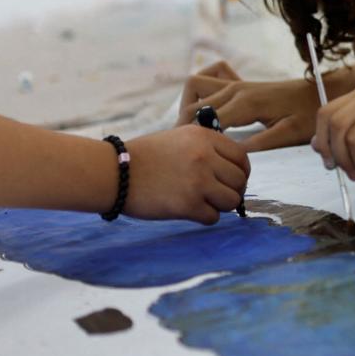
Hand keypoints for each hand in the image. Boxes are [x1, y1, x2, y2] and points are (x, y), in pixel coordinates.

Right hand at [122, 125, 250, 224]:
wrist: (113, 172)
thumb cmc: (143, 157)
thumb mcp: (179, 138)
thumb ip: (206, 148)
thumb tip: (231, 169)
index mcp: (204, 138)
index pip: (241, 157)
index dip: (241, 172)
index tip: (233, 180)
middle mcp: (205, 157)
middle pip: (239, 181)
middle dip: (232, 191)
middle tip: (219, 196)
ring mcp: (198, 181)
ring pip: (231, 200)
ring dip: (221, 206)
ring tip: (205, 204)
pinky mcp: (187, 204)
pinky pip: (213, 217)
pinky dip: (206, 217)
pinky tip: (192, 212)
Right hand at [177, 61, 319, 150]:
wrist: (321, 92)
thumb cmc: (309, 115)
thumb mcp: (289, 134)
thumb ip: (261, 143)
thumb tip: (232, 152)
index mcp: (246, 103)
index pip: (206, 118)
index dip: (194, 136)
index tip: (191, 154)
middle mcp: (236, 89)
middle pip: (194, 102)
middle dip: (184, 124)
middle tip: (186, 147)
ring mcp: (237, 84)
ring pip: (196, 85)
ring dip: (189, 104)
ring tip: (193, 129)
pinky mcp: (241, 83)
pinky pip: (211, 76)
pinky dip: (203, 89)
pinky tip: (209, 108)